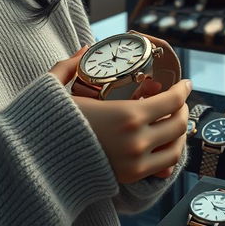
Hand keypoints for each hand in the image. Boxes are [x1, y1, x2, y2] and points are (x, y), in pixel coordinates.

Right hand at [49, 46, 191, 184]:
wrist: (39, 162)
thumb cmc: (49, 122)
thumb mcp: (56, 86)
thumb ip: (71, 65)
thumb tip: (84, 48)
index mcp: (126, 115)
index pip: (171, 102)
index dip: (183, 90)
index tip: (186, 83)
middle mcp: (137, 141)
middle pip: (178, 125)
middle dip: (184, 109)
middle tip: (178, 100)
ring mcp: (135, 163)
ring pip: (175, 149)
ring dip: (179, 133)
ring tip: (172, 120)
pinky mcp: (129, 178)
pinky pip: (162, 167)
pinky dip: (168, 153)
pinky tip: (161, 141)